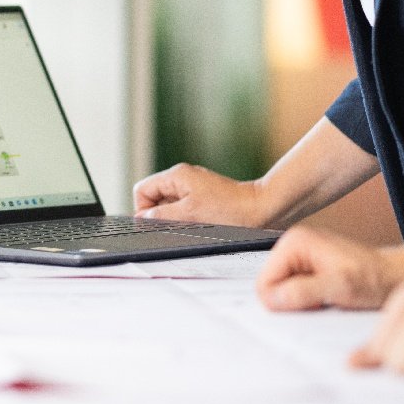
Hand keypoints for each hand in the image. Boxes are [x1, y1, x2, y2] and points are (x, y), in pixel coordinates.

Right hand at [134, 164, 267, 226]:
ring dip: (175, 218)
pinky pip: (184, 208)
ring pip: (169, 205)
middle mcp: (183, 178)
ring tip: (193, 226)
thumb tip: (142, 218)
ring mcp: (194, 187)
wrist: (262, 209)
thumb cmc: (230, 209)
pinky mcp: (204, 196)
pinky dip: (187, 218)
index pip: (142, 190)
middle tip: (177, 227)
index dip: (143, 209)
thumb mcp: (189, 214)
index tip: (156, 224)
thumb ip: (161, 216)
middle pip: (154, 197)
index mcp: (176, 176)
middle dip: (160, 215)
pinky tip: (201, 225)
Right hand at [256, 224, 403, 310]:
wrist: (400, 276)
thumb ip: (303, 292)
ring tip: (329, 297)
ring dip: (303, 300)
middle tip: (323, 300)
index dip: (284, 302)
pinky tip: (330, 296)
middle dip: (293, 300)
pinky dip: (310, 298)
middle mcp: (295, 244)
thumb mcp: (340, 288)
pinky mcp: (310, 265)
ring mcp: (302, 254)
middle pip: (271, 286)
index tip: (313, 302)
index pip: (264, 284)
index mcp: (295, 242)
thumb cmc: (376, 279)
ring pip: (283, 290)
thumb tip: (273, 299)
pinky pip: (295, 289)